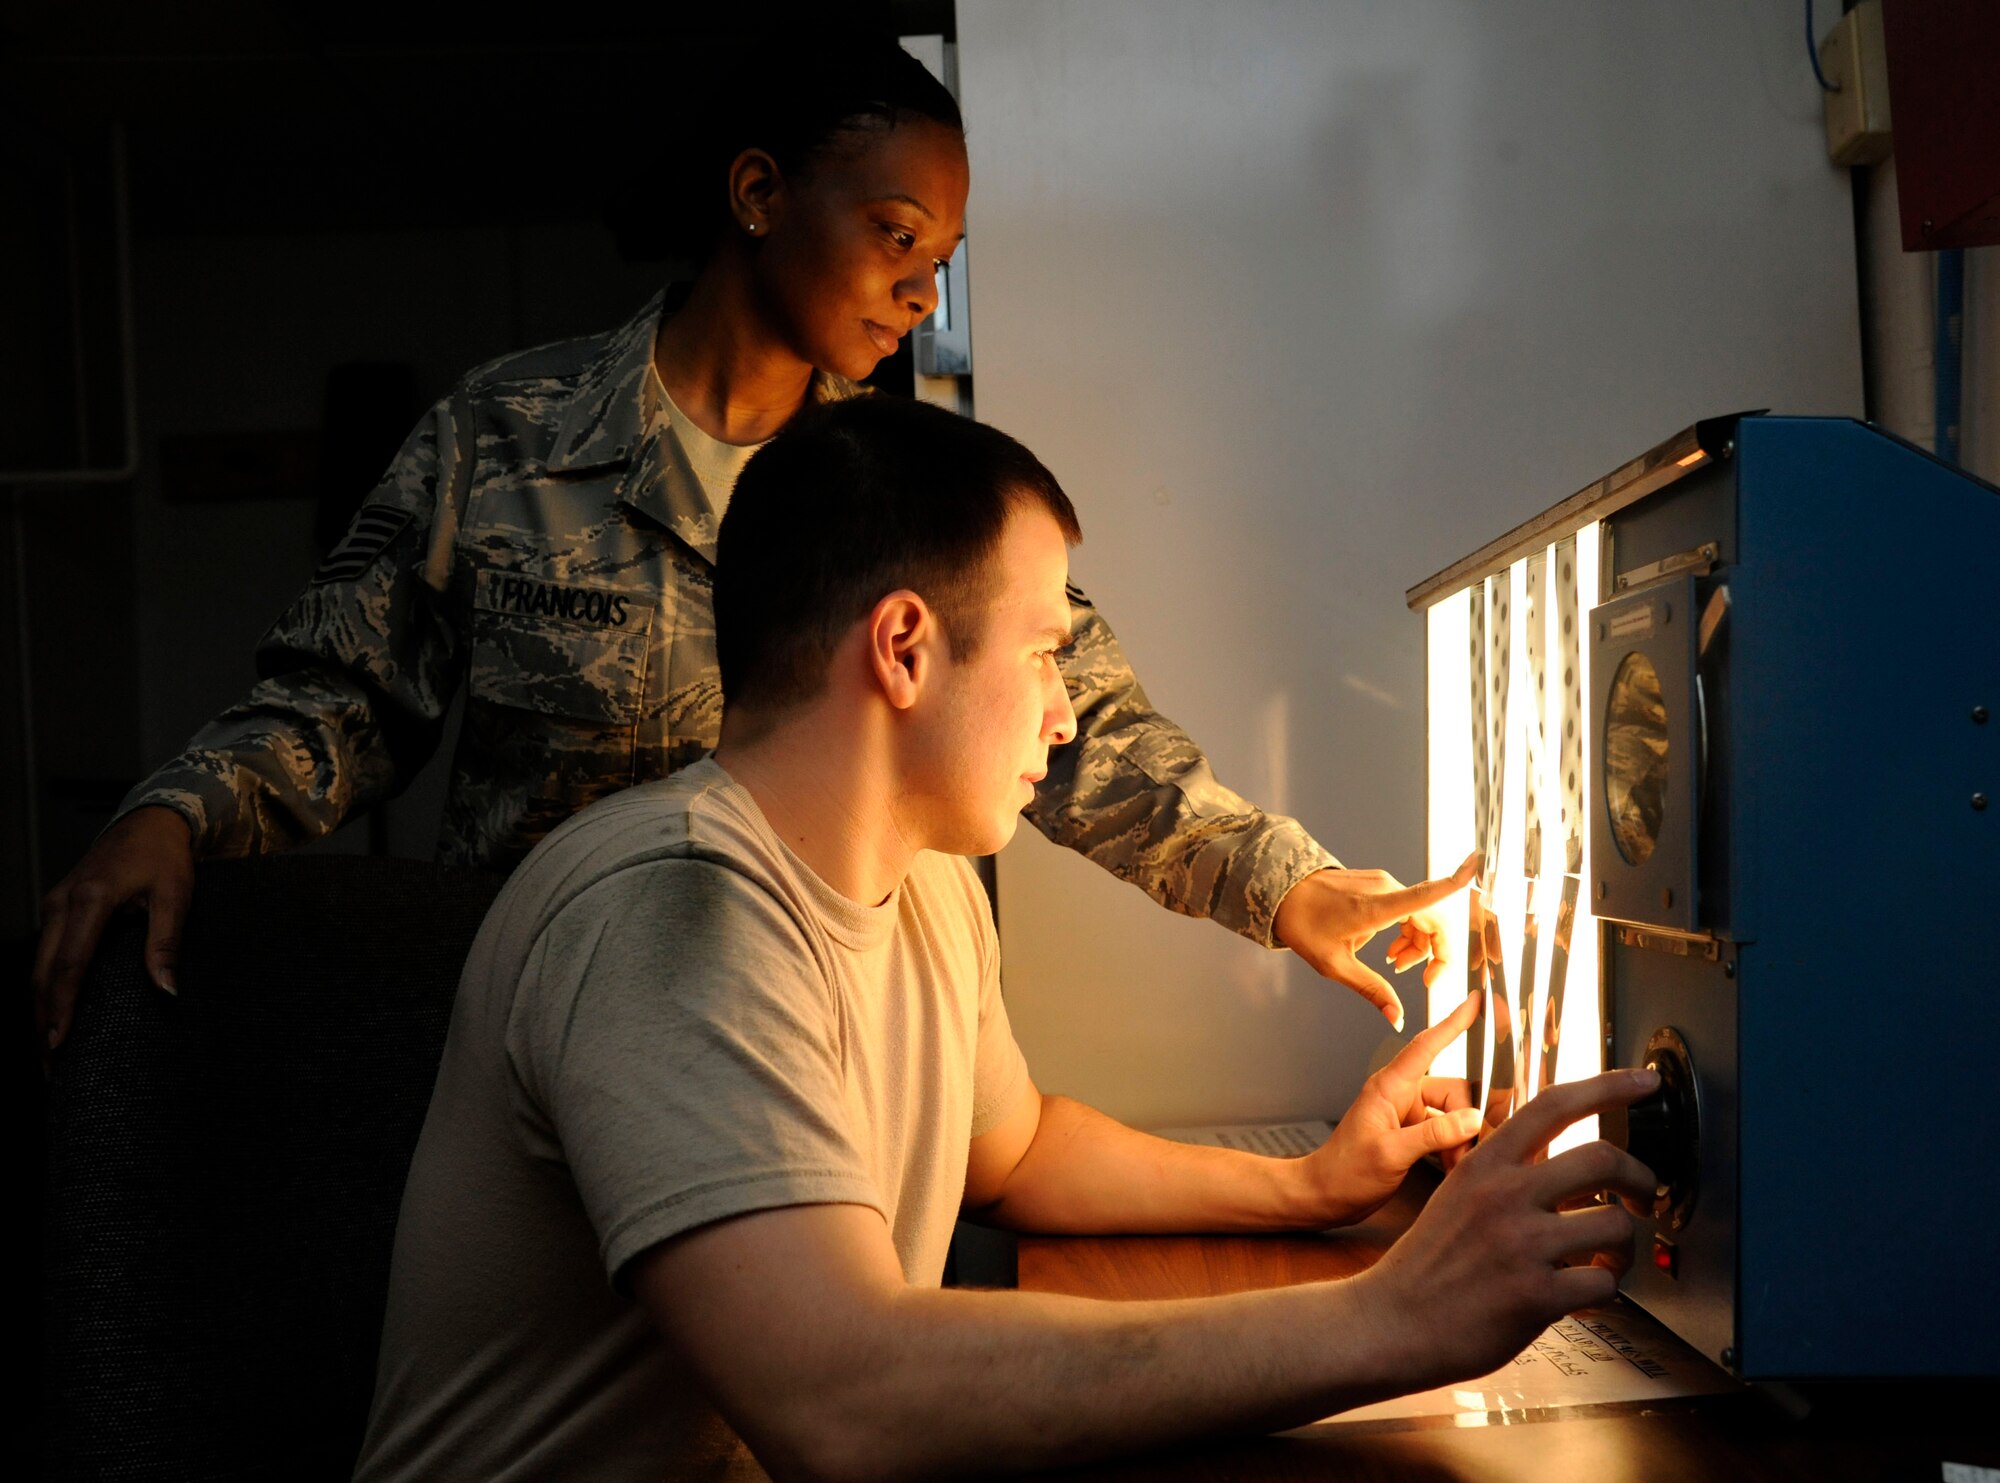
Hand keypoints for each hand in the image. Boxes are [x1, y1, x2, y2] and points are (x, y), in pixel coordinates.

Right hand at [33, 806, 194, 1049]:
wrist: (149, 822)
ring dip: (40, 1009)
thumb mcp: (176, 896)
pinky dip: (46, 988)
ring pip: (37, 967)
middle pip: (43, 973)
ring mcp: (54, 907)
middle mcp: (62, 904)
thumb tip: (166, 991)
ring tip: (48, 1051)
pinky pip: (44, 956)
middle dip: (43, 1021)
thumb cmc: (165, 857)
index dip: (62, 1007)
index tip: (58, 1043)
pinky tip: (52, 1014)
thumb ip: (166, 943)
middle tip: (50, 1065)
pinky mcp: (57, 910)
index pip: (69, 964)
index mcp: (90, 900)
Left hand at [1272, 852, 1477, 1029]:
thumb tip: (1397, 1018)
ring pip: (1420, 915)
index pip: (1426, 894)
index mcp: (1377, 907)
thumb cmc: (1303, 925)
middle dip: (1435, 951)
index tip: (1476, 865)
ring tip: (1395, 965)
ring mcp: (1382, 883)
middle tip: (1423, 980)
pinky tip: (1389, 950)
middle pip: (1432, 918)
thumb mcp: (1335, 965)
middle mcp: (1386, 889)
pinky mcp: (1378, 883)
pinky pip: (1407, 908)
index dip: (1454, 882)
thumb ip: (1372, 990)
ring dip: (1418, 944)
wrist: (1280, 893)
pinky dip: (1406, 932)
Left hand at [1299, 990, 1482, 1225]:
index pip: (1427, 1046)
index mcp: (1390, 1087)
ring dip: (1461, 1140)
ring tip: (1455, 1167)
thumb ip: (1433, 1135)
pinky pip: (1445, 1130)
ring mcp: (1406, 1114)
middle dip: (1467, 1121)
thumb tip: (1473, 1119)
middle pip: (1453, 1091)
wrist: (1324, 1196)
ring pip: (1453, 1114)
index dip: (1453, 1023)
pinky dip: (1452, 1148)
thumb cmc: (1345, 1173)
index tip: (1475, 1000)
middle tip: (1467, 1154)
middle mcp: (1401, 1095)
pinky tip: (1451, 1168)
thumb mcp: (1390, 1154)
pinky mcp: (1410, 1133)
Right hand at [1358, 1067, 1661, 1389]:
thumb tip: (1574, 1171)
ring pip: (1615, 1225)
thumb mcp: (1459, 1196)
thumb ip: (1509, 1175)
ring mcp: (1522, 1245)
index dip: (1608, 1086)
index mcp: (1485, 1165)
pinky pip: (1604, 1284)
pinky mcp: (1536, 1295)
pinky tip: (1580, 1295)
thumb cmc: (1429, 1263)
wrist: (1394, 1321)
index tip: (1645, 1081)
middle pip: (1604, 1158)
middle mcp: (1505, 1195)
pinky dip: (1602, 1291)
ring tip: (1604, 1260)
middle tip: (1642, 1197)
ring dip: (1623, 1248)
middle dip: (1641, 1179)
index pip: (1554, 1105)